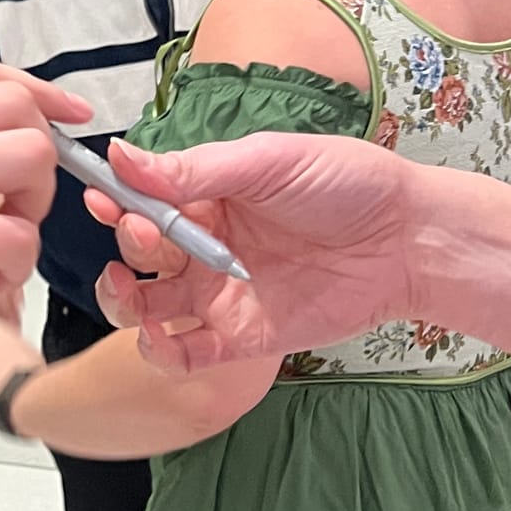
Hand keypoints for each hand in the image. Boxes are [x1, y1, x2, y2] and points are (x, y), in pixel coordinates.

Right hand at [83, 133, 422, 372]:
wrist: (407, 239)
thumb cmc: (347, 184)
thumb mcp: (266, 161)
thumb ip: (195, 169)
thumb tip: (123, 157)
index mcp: (208, 197)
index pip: (142, 201)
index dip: (116, 202)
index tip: (103, 198)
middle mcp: (206, 246)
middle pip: (137, 254)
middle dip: (128, 242)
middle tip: (145, 230)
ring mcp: (220, 295)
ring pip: (145, 308)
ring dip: (122, 300)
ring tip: (129, 287)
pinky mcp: (241, 338)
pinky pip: (185, 354)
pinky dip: (160, 351)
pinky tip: (157, 335)